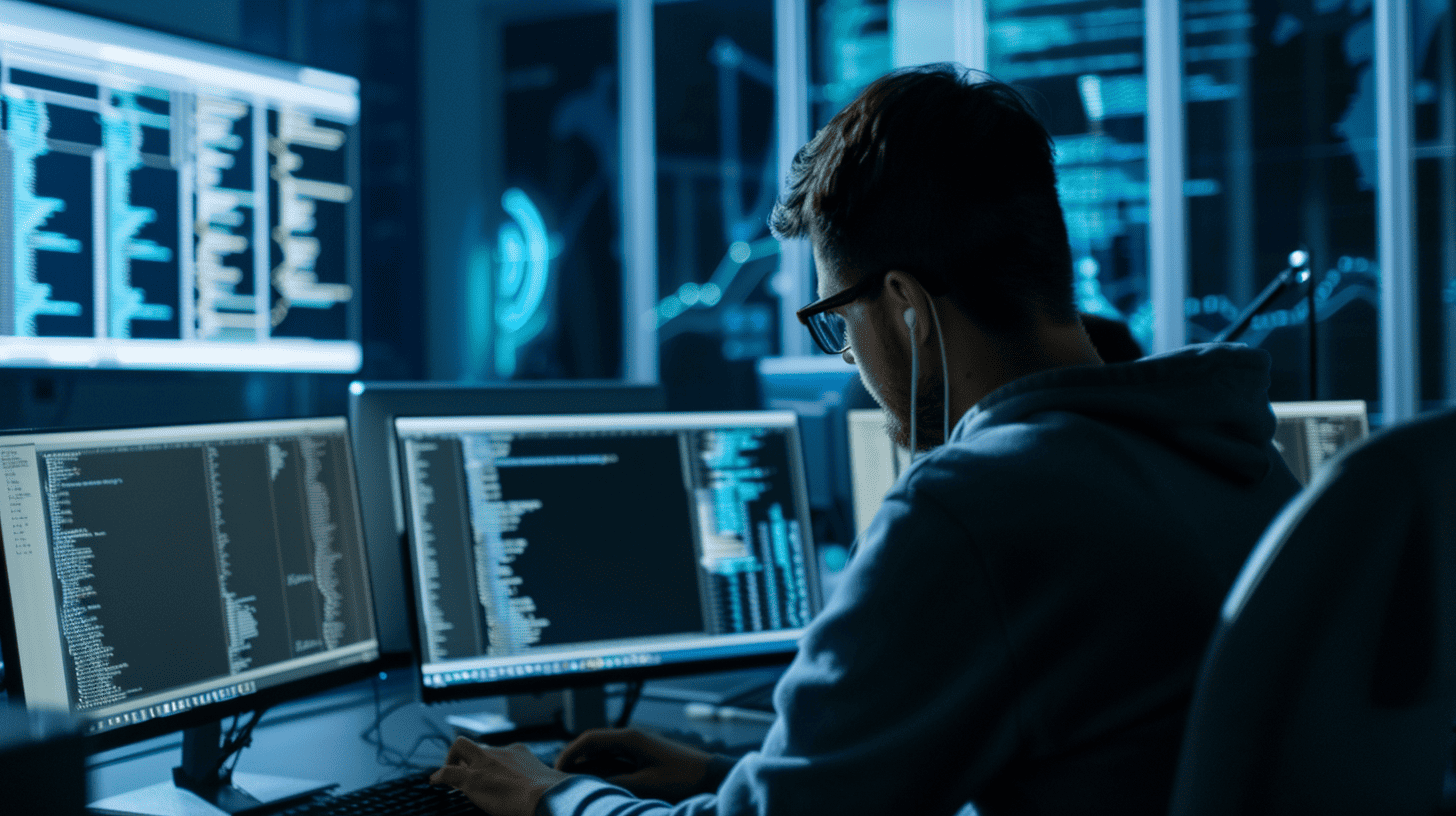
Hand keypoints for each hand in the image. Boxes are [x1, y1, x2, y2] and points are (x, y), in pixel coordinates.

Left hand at [431, 738, 570, 815]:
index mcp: (519, 753)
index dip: (491, 760)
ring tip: (450, 776)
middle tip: (466, 771)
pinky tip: (435, 782)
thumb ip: (540, 780)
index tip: (490, 772)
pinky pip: (448, 772)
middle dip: (469, 756)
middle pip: (478, 746)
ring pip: (460, 747)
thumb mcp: (546, 781)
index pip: (500, 751)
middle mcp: (501, 752)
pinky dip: (439, 776)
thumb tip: (550, 788)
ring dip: (453, 760)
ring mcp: (485, 763)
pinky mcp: (472, 778)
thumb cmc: (550, 794)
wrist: (547, 797)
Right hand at [555, 728, 718, 803]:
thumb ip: (616, 785)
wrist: (712, 777)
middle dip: (574, 763)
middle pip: (593, 747)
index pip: (589, 739)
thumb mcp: (646, 786)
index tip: (554, 770)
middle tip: (558, 782)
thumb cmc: (683, 779)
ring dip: (588, 770)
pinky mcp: (644, 759)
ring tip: (573, 787)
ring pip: (603, 757)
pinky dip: (603, 774)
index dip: (568, 753)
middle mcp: (632, 739)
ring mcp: (638, 748)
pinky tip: (597, 788)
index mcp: (630, 738)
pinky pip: (615, 764)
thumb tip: (590, 787)